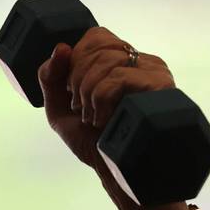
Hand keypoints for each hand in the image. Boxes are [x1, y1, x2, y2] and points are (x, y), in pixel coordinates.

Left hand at [36, 27, 175, 173]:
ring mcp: (152, 71)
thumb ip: (50, 78)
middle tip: (82, 110)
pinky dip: (102, 102)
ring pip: (107, 61)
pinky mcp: (159, 85)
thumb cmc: (94, 145)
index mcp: (120, 62)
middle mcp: (139, 61)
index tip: (73, 94)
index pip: (95, 36)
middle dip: (77, 79)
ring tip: (95, 120)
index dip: (75, 61)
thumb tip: (60, 47)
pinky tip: (105, 122)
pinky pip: (119, 77)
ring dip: (89, 95)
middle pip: (98, 45)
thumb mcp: (61, 111)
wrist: (118, 173)